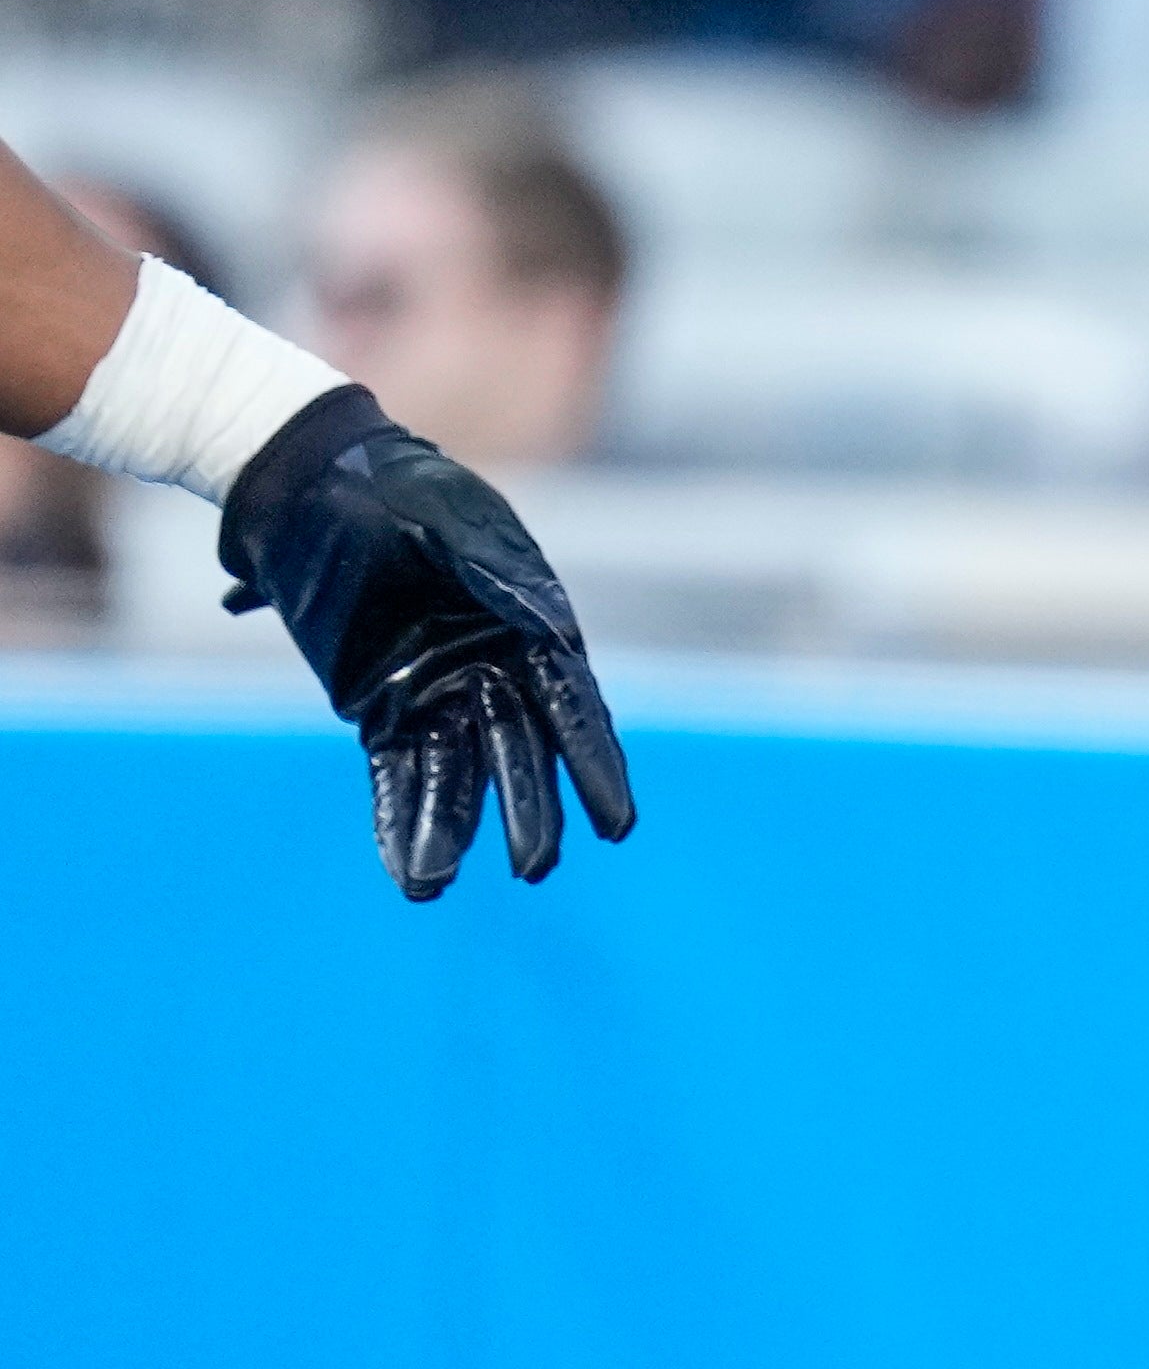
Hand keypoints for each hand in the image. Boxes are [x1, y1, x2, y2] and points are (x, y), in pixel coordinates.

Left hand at [217, 388, 638, 899]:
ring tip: (435, 883)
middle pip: (519, 755)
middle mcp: (491, 669)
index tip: (617, 824)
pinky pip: (393, 772)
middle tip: (534, 868)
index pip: (574, 711)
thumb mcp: (455, 524)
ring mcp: (432, 690)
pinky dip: (398, 818)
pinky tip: (406, 867)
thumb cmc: (397, 491)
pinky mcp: (374, 704)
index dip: (597, 767)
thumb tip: (554, 633)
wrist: (312, 485)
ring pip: (454, 775)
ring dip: (451, 829)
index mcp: (530, 627)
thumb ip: (503, 578)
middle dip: (528, 812)